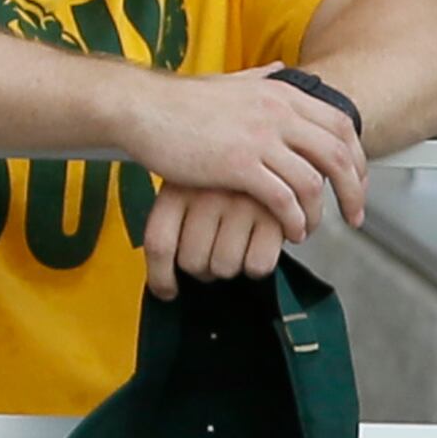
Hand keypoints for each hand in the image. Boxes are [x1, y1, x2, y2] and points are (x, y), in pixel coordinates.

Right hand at [115, 64, 369, 240]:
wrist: (143, 108)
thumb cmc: (181, 101)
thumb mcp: (229, 81)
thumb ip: (259, 78)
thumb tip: (279, 69)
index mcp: (281, 93)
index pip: (340, 125)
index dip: (357, 157)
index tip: (357, 183)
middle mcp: (278, 112)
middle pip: (338, 154)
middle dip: (353, 189)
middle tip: (355, 215)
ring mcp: (259, 138)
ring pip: (312, 181)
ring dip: (319, 212)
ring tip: (311, 228)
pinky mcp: (238, 165)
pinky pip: (282, 199)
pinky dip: (293, 220)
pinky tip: (289, 232)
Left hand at [138, 181, 293, 301]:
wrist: (276, 146)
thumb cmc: (227, 175)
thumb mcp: (190, 183)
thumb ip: (176, 222)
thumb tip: (166, 283)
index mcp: (179, 186)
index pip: (159, 245)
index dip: (161, 277)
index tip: (168, 291)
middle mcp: (208, 193)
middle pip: (192, 263)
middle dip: (203, 269)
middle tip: (214, 253)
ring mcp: (241, 204)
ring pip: (224, 267)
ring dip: (231, 266)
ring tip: (238, 245)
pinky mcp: (275, 215)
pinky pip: (257, 266)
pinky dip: (258, 264)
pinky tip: (259, 244)